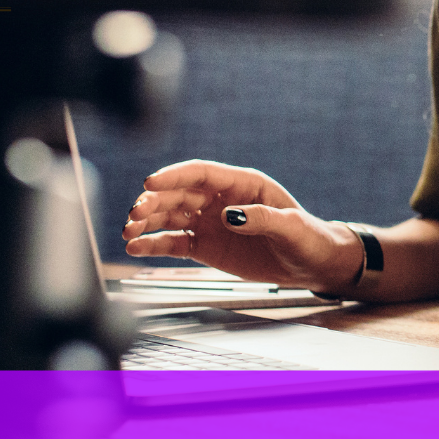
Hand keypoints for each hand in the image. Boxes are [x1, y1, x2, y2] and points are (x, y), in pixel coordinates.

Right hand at [120, 160, 359, 289]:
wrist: (311, 265)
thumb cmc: (308, 238)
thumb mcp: (292, 227)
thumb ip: (263, 218)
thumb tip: (229, 215)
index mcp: (241, 184)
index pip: (200, 173)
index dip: (174, 176)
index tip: (151, 184)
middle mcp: (220, 199)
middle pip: (178, 195)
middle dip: (153, 202)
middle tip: (135, 214)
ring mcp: (210, 222)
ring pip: (170, 217)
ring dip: (146, 222)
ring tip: (127, 232)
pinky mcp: (205, 246)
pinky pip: (174, 242)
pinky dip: (153, 244)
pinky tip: (135, 248)